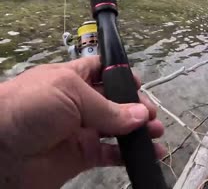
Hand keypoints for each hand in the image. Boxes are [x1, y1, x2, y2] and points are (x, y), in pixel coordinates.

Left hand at [0, 56, 164, 188]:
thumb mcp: (69, 93)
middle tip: (152, 115)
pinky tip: (147, 153)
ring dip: (139, 130)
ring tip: (156, 133)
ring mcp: (82, 131)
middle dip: (137, 106)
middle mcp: (80, 104)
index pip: (102, 72)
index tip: (140, 84)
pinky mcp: (83, 156)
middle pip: (116, 102)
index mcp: (74, 79)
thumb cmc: (29, 107)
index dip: (121, 76)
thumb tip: (142, 116)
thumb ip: (108, 108)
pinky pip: (112, 154)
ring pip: (118, 129)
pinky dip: (130, 155)